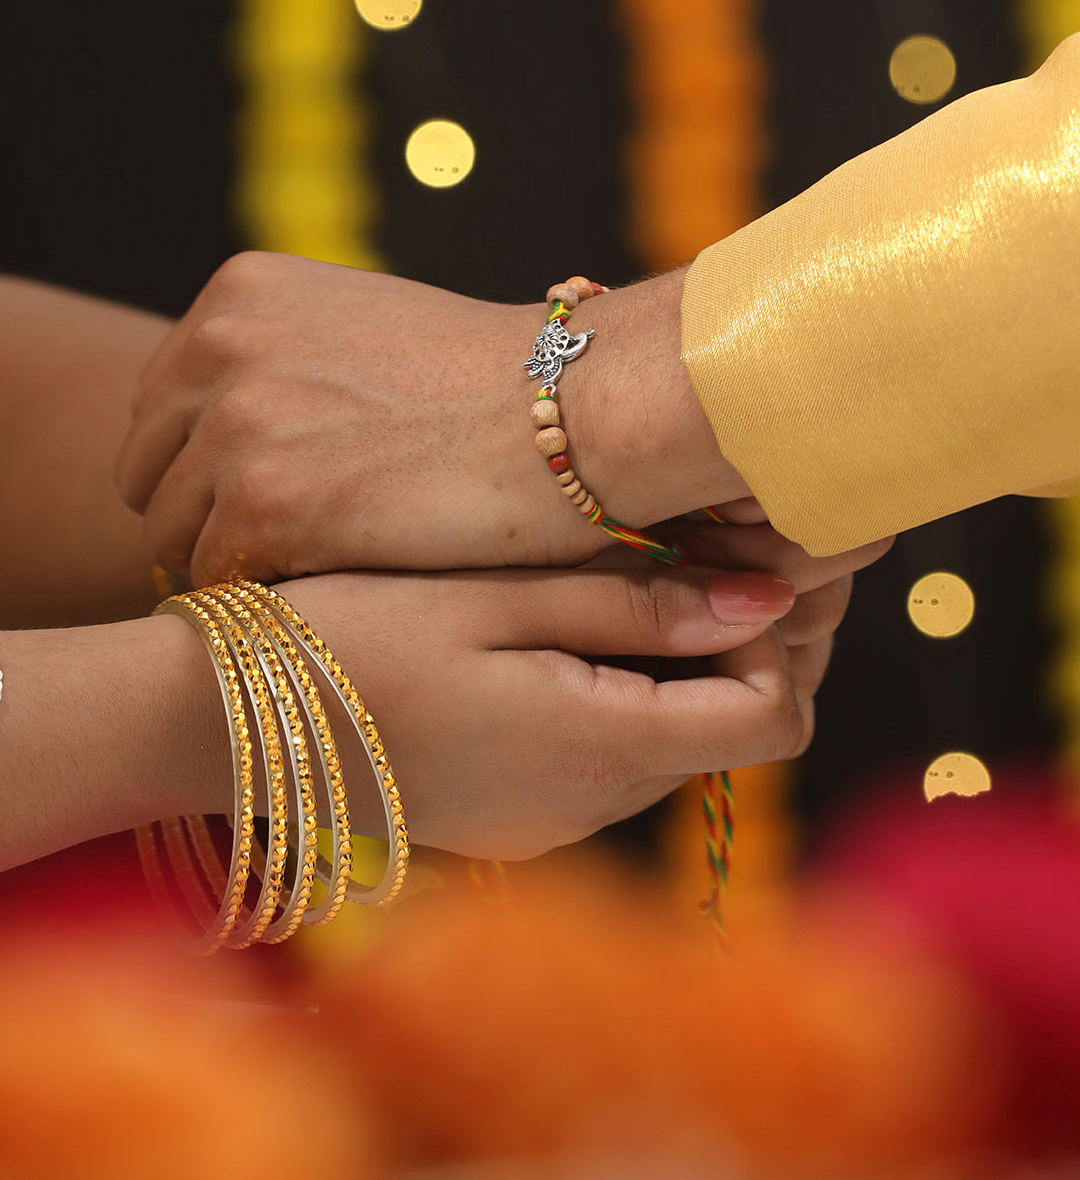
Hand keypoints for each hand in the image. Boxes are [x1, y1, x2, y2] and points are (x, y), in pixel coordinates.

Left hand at [115, 254, 747, 583]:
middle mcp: (220, 346)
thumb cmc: (498, 379)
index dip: (202, 466)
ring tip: (320, 568)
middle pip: (149, 471)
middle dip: (203, 514)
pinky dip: (267, 597)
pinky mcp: (267, 504)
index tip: (259, 502)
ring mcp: (237, 425)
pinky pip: (217, 582)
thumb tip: (230, 426)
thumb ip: (288, 359)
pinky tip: (336, 585)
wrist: (580, 405)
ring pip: (175, 534)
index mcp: (240, 293)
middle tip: (283, 550)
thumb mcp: (367, 328)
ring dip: (236, 561)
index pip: (161, 406)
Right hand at [265, 529, 878, 858]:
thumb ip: (636, 602)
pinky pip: (604, 754)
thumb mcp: (495, 597)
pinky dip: (612, 692)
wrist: (223, 725)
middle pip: (726, 730)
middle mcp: (594, 805)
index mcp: (602, 748)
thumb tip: (772, 600)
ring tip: (615, 570)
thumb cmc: (352, 638)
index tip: (740, 564)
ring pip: (667, 738)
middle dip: (730, 645)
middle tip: (688, 545)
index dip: (782, 642)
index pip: (774, 720)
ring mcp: (552, 820)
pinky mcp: (513, 815)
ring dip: (666, 662)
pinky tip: (558, 625)